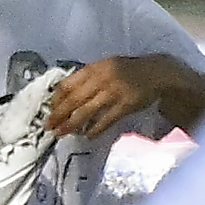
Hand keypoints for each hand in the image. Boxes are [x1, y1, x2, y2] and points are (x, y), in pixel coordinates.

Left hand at [41, 56, 204, 142]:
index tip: (49, 110)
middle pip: (73, 99)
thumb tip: (67, 95)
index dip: (56, 99)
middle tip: (48, 127)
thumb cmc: (128, 71)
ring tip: (62, 134)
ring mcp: (113, 93)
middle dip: (59, 114)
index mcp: (93, 69)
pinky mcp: (125, 105)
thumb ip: (87, 79)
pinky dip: (95, 129)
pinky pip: (106, 120)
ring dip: (72, 124)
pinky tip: (87, 136)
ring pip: (86, 111)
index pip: (68, 84)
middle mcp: (101, 79)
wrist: (156, 73)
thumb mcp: (105, 68)